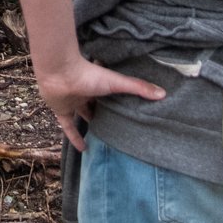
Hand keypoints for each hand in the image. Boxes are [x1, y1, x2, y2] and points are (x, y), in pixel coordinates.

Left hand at [32, 55, 164, 149]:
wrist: (59, 73)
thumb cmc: (89, 74)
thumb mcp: (117, 82)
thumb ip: (138, 87)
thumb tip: (163, 93)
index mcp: (98, 84)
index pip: (109, 94)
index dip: (117, 102)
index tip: (128, 111)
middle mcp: (85, 92)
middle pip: (96, 105)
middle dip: (104, 113)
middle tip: (116, 127)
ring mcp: (72, 101)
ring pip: (82, 114)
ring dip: (90, 124)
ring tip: (102, 138)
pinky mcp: (61, 111)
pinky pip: (68, 127)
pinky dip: (75, 138)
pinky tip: (84, 149)